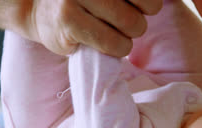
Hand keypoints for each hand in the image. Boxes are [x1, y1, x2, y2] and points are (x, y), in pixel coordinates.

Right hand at [28, 0, 162, 56]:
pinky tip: (105, 44)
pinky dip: (117, 49)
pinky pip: (112, 42)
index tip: (135, 7)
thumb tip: (165, 3)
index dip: (149, 3)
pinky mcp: (68, 19)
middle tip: (122, 23)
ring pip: (133, 25)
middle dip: (140, 20)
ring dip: (128, 38)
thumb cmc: (82, 0)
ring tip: (113, 34)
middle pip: (149, 5)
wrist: (37, 9)